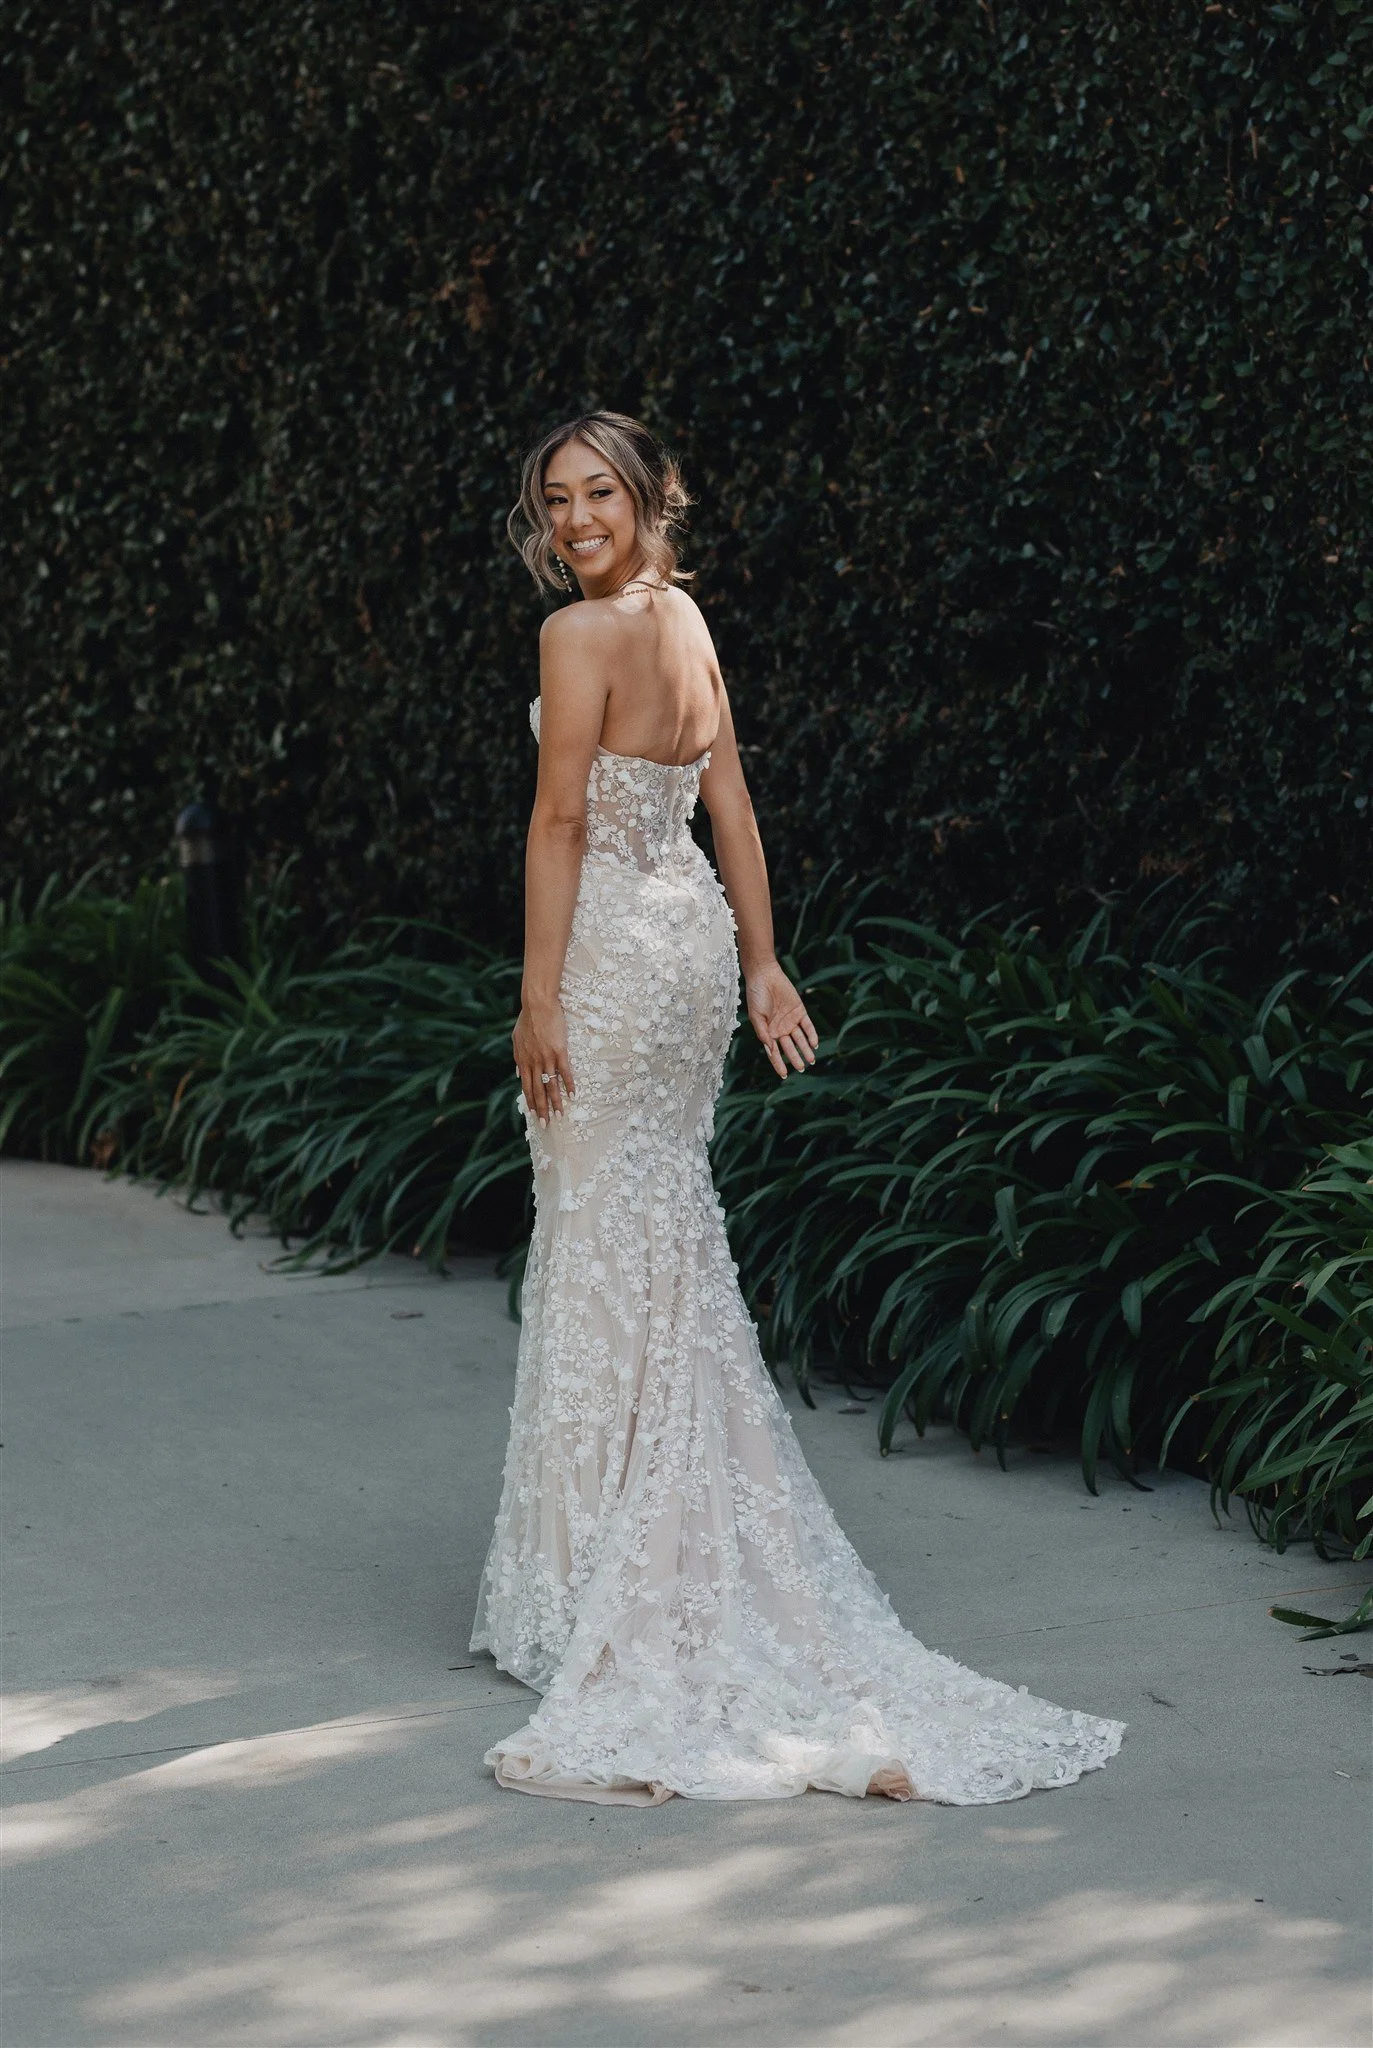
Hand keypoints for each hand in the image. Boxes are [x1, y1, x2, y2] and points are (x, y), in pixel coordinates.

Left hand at [513, 997, 574, 1125]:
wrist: (537, 1004)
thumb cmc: (527, 1019)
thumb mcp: (516, 1039)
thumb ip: (518, 1058)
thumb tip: (518, 1073)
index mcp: (523, 1061)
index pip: (526, 1087)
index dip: (531, 1102)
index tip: (535, 1115)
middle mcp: (534, 1062)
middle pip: (538, 1091)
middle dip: (542, 1109)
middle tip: (546, 1124)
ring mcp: (547, 1058)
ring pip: (551, 1085)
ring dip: (556, 1102)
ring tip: (560, 1115)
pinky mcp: (559, 1051)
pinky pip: (565, 1072)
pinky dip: (569, 1084)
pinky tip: (573, 1095)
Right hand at [745, 961, 817, 1078]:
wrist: (765, 976)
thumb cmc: (756, 995)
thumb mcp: (756, 1016)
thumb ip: (762, 1032)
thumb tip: (770, 1049)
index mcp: (768, 1032)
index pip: (774, 1053)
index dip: (779, 1064)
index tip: (784, 1075)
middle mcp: (780, 1029)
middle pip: (789, 1048)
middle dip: (795, 1059)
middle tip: (802, 1068)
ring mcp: (790, 1021)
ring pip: (800, 1039)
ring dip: (806, 1049)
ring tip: (811, 1061)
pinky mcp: (799, 1011)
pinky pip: (807, 1026)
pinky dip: (811, 1035)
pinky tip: (815, 1044)